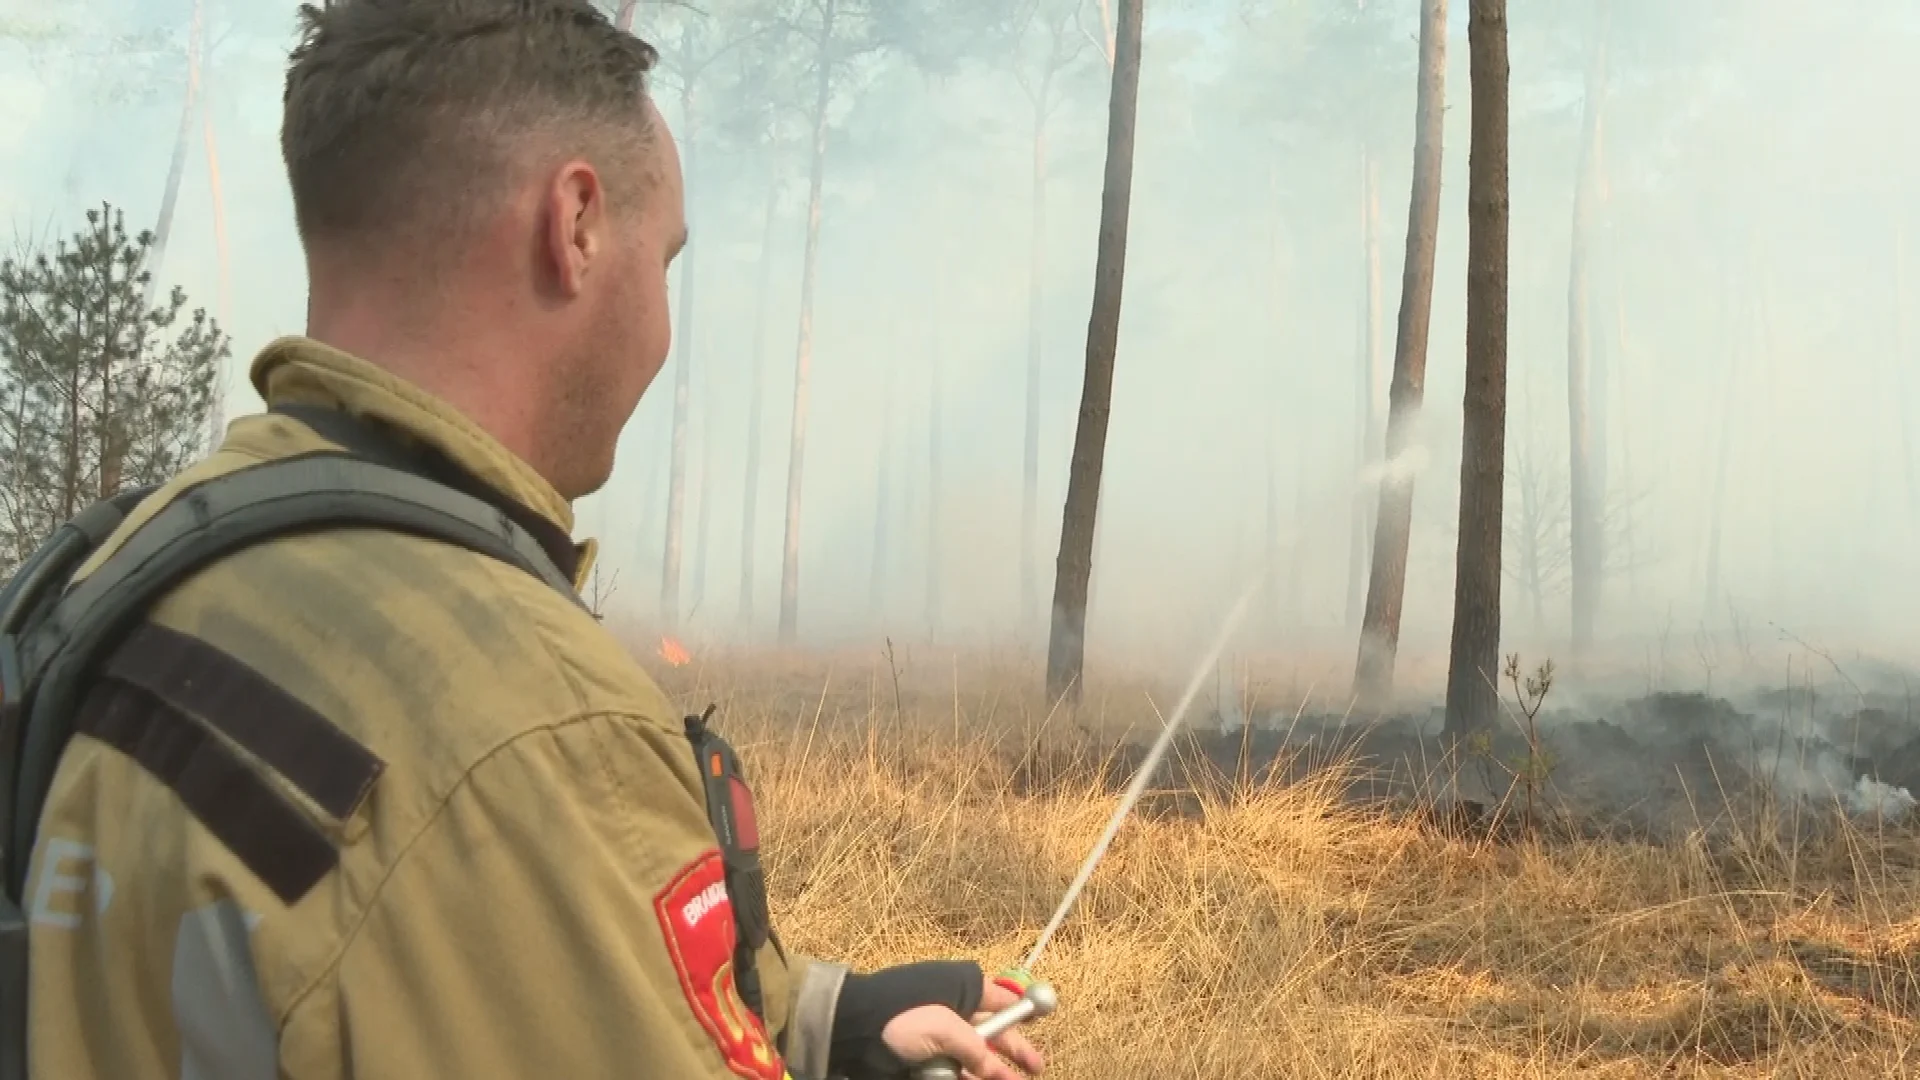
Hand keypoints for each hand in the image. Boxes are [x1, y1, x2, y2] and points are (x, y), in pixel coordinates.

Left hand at [880, 975, 1044, 1079]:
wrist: (853, 1031)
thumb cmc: (901, 1016)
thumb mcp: (944, 1028)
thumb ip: (975, 1049)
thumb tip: (993, 1071)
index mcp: (960, 988)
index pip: (999, 997)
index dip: (1020, 1011)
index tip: (1039, 1024)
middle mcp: (954, 1010)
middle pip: (991, 1032)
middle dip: (1013, 1051)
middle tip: (1036, 1069)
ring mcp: (939, 1036)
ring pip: (975, 1056)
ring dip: (993, 1072)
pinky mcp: (927, 1057)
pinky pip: (956, 1069)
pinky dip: (970, 1077)